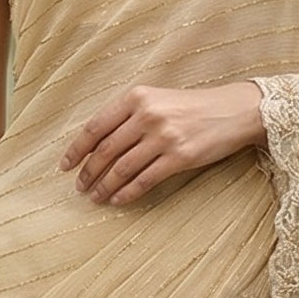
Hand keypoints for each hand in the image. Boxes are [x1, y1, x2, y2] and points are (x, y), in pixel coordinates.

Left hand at [60, 80, 264, 206]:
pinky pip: (144, 180)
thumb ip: (129, 115)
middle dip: (88, 172)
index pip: (96, 126)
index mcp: (137, 97)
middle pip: (106, 150)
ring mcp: (164, 136)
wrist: (233, 111)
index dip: (77, 149)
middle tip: (79, 187)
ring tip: (95, 197)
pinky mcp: (180, 157)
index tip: (65, 165)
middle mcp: (147, 115)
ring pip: (122, 168)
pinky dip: (127, 193)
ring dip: (104, 186)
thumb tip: (97, 144)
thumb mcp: (158, 99)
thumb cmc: (192, 107)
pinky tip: (118, 200)